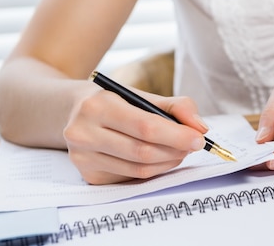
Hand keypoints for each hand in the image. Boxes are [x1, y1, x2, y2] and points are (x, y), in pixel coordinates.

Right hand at [63, 90, 207, 183]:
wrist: (73, 111)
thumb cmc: (114, 102)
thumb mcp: (141, 94)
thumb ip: (175, 106)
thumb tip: (200, 127)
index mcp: (97, 105)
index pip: (145, 127)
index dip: (176, 135)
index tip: (198, 138)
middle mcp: (83, 133)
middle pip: (143, 152)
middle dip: (175, 151)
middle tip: (192, 145)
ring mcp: (83, 158)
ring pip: (139, 169)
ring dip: (167, 162)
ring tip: (178, 151)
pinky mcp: (89, 175)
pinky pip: (131, 177)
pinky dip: (152, 170)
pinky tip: (158, 158)